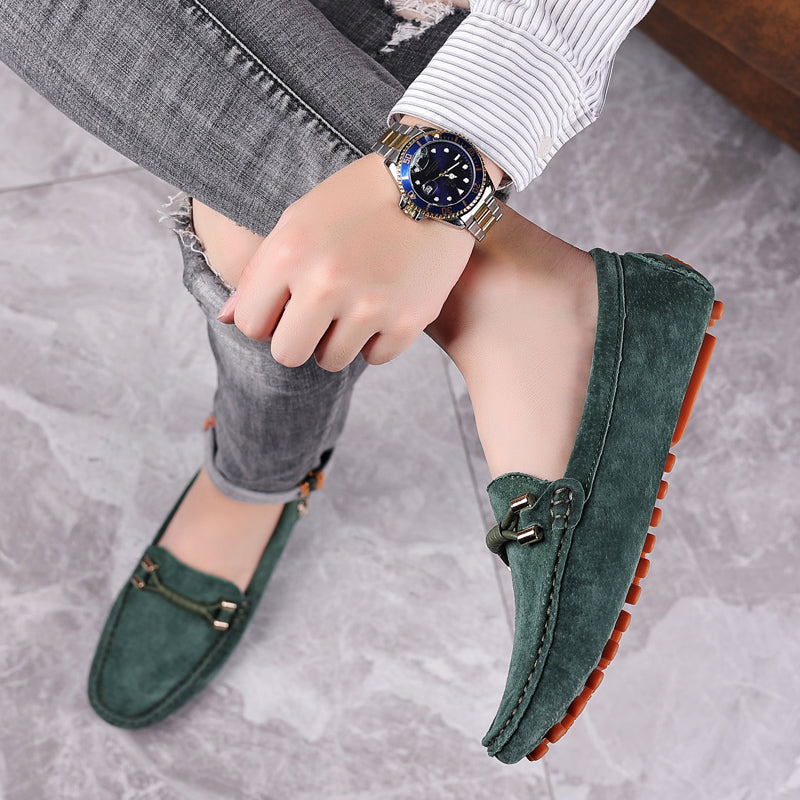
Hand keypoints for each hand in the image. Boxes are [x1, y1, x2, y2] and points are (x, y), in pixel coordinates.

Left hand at [220, 151, 475, 371]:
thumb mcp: (298, 221)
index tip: (286, 306)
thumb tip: (226, 318)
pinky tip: (387, 303)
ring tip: (356, 303)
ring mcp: (369, 306)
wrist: (434, 181)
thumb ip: (259, 273)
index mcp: (288, 254)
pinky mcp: (408, 321)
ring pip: (332, 360)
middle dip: (299, 339)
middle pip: (287, 354)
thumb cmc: (358, 200)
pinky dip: (378, 338)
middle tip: (320, 316)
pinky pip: (375, 358)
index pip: (251, 325)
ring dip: (340, 339)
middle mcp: (325, 283)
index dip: (267, 319)